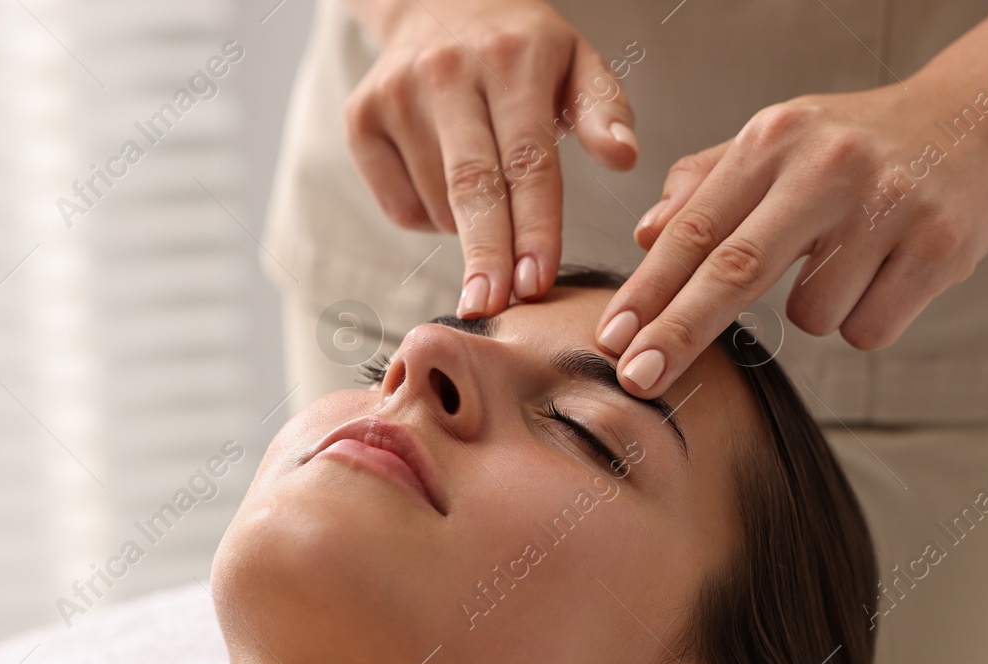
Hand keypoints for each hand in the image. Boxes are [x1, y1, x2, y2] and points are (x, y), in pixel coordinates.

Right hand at [343, 0, 638, 318]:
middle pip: (470, 186)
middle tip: (490, 308)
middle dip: (484, 255)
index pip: (527, 159)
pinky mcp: (360, 118)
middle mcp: (447, 73)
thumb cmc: (521, 49)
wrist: (436, 3)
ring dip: (467, 234)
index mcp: (511, 59)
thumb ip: (606, 110)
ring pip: (436, 202)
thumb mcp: (576, 61)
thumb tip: (626, 157)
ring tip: (490, 207)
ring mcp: (395, 95)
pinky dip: (430, 219)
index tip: (537, 282)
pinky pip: (399, 205)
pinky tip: (448, 189)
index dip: (533, 227)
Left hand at [593, 84, 987, 395]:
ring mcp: (888, 207)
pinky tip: (887, 272)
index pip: (696, 226)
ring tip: (849, 260)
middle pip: (736, 269)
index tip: (612, 336)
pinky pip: (868, 328)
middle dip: (679, 332)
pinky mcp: (939, 248)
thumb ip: (706, 184)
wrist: (979, 120)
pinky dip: (866, 317)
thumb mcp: (779, 141)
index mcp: (775, 139)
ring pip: (811, 315)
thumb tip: (645, 233)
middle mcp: (828, 166)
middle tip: (637, 378)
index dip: (648, 288)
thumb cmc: (860, 143)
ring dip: (815, 310)